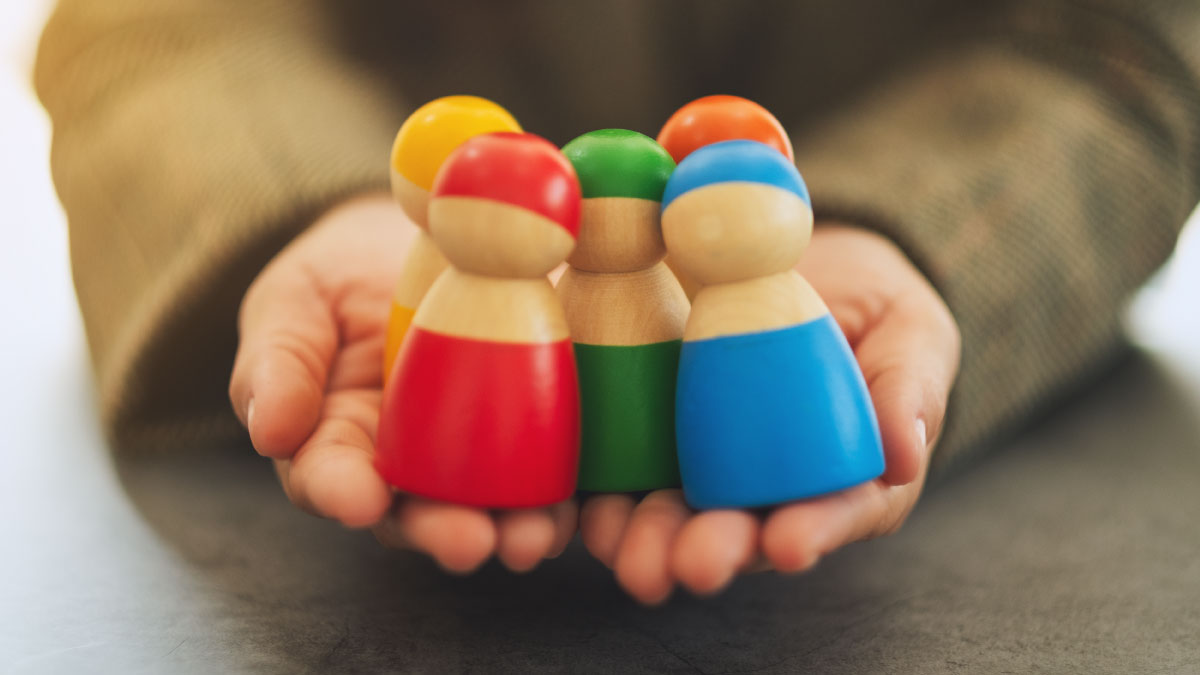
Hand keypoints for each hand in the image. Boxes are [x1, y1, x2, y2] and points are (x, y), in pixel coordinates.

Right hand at [228, 193, 576, 572]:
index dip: (340, 492)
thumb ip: (277, 361)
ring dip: (510, 528)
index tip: (357, 499)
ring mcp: (468, 454)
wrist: (424, 236)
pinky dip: (562, 493)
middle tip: (468, 542)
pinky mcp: (528, 432)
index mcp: (334, 441)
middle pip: (416, 512)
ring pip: (486, 504)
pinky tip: (574, 506)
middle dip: (441, 532)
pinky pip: (545, 471)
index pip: (329, 476)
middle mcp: (402, 466)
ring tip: (532, 538)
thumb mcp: (293, 301)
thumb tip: (269, 431)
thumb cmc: (341, 279)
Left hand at [580, 225, 960, 603]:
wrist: (788, 259)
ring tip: (617, 545)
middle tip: (692, 563)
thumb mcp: (910, 332)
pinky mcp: (640, 431)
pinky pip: (611, 465)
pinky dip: (589, 489)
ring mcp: (696, 463)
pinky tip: (573, 503)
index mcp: (841, 477)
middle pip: (739, 529)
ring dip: (640, 538)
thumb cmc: (871, 308)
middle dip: (713, 550)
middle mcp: (764, 487)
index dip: (812, 532)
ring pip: (667, 514)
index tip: (788, 543)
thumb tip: (905, 454)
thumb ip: (909, 387)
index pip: (831, 513)